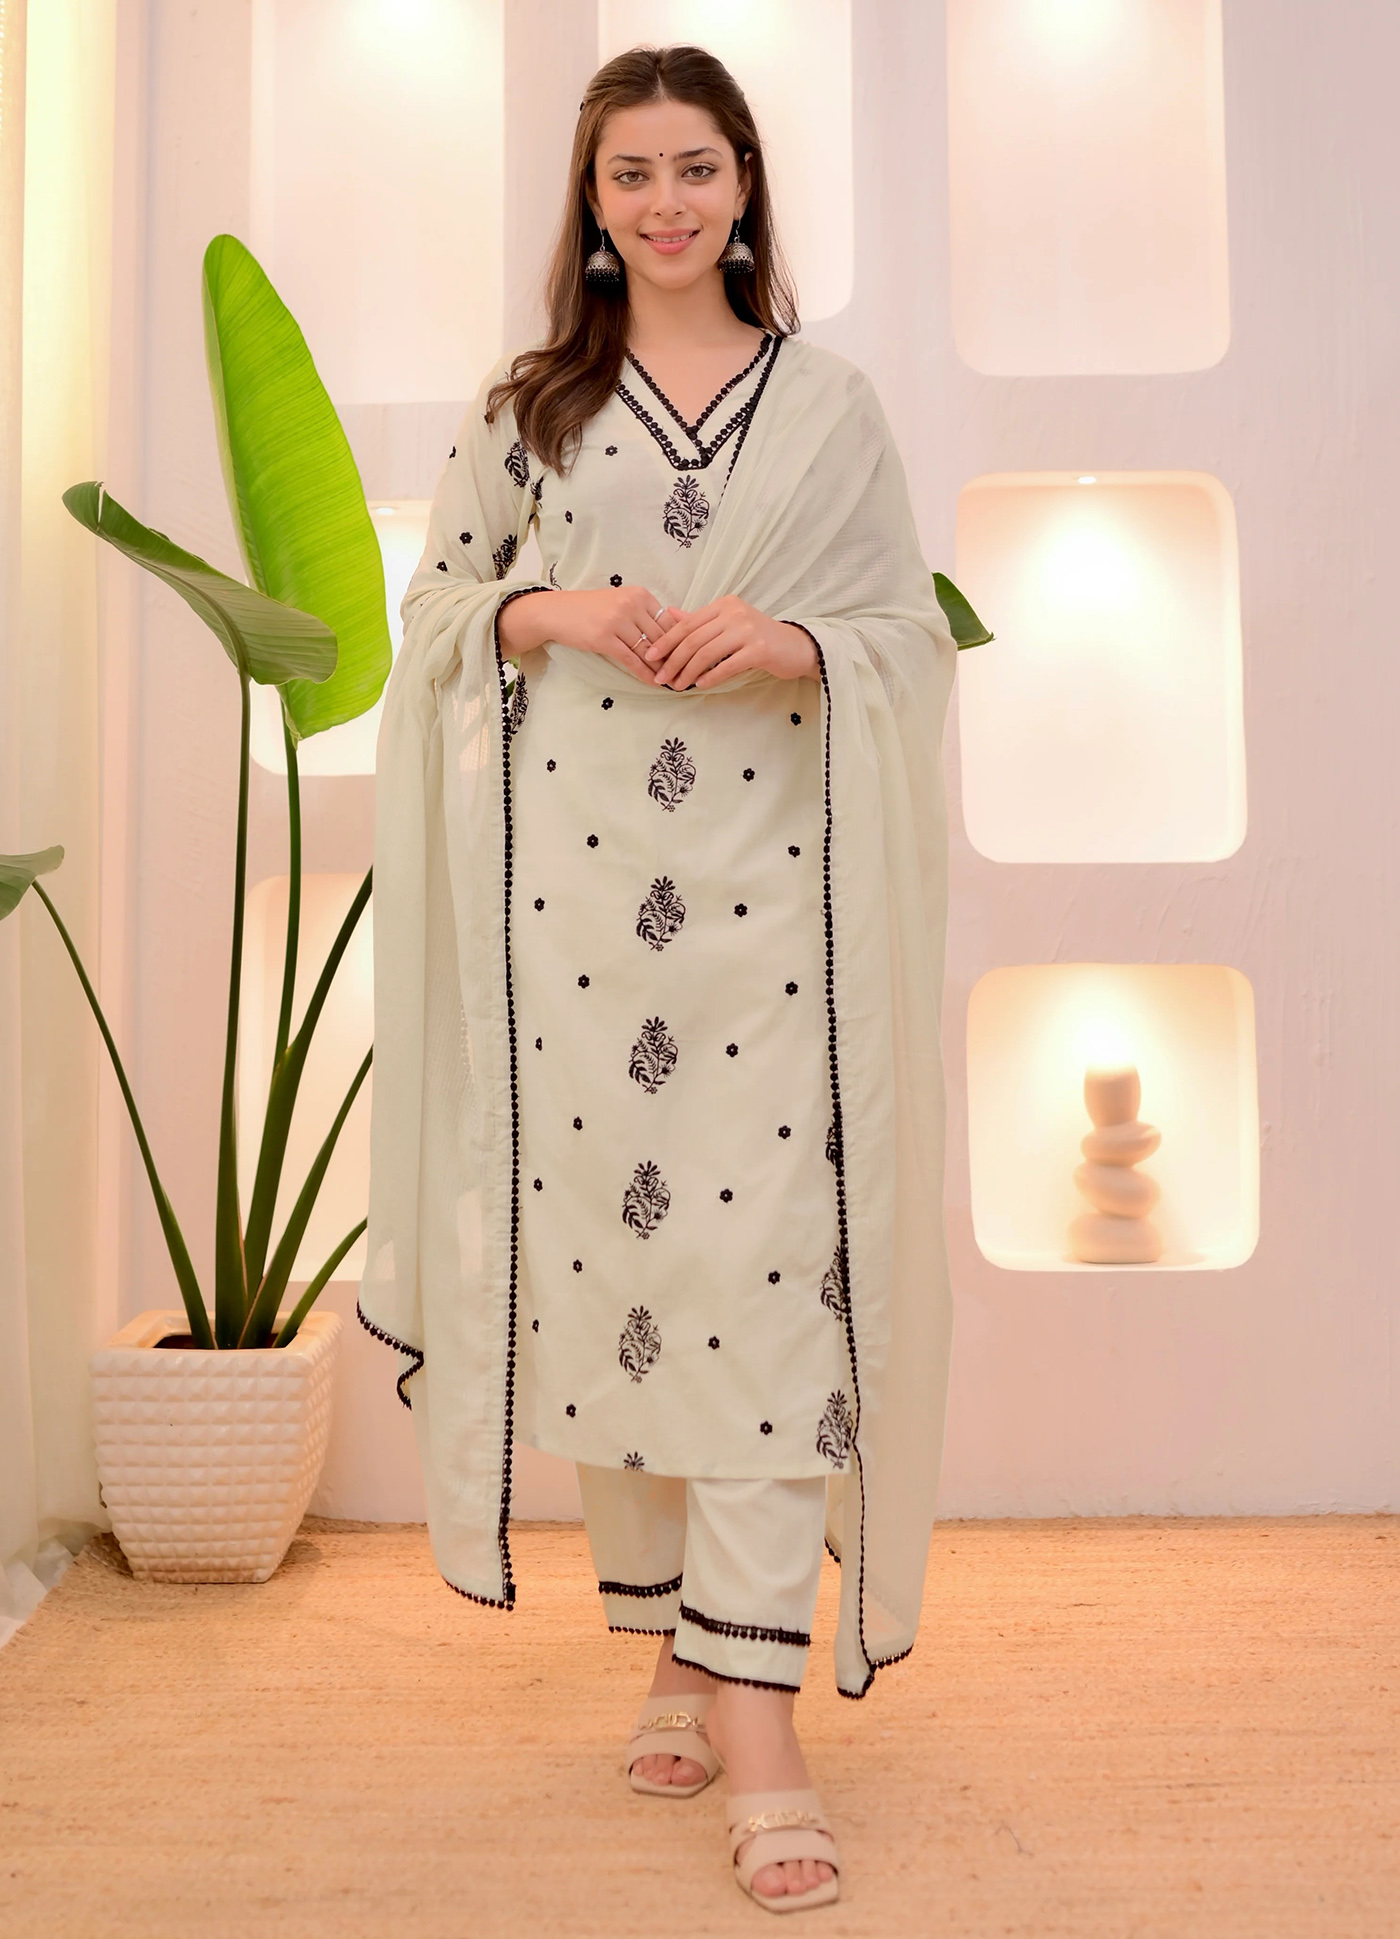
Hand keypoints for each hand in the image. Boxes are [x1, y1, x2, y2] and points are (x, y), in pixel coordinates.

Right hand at [496, 585, 676, 683]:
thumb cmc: (590, 609)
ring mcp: (617, 621)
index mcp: (639, 594)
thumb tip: (671, 635)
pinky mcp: (605, 638)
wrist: (557, 612)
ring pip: (648, 650)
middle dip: (674, 657)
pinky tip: (653, 683)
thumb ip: (644, 614)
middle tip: (686, 673)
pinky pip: (631, 659)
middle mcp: (631, 604)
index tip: (689, 656)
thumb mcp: (620, 602)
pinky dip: (644, 673)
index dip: (680, 640)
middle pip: (661, 636)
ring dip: (661, 668)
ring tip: (672, 681)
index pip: (669, 620)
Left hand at [643, 596, 818, 689]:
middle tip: (661, 678)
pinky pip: (726, 665)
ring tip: (677, 685)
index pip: (687, 623)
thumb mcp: (728, 624)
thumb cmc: (758, 638)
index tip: (650, 657)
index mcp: (724, 604)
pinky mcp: (759, 649)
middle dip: (673, 660)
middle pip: (693, 639)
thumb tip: (670, 613)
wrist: (795, 647)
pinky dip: (710, 676)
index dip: (666, 641)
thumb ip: (700, 620)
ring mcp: (747, 630)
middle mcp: (734, 613)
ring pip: (706, 653)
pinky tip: (700, 684)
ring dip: (687, 672)